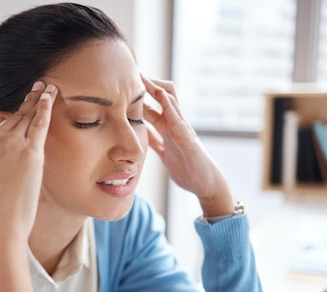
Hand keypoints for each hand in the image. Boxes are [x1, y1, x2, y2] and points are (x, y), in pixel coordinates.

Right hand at [0, 81, 57, 291]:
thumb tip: (6, 162)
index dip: (11, 118)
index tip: (19, 108)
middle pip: (13, 116)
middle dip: (27, 101)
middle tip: (37, 85)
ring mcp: (11, 142)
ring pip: (27, 115)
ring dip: (38, 99)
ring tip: (48, 87)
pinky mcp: (29, 150)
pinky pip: (39, 122)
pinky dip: (45, 106)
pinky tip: (51, 95)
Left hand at [141, 75, 233, 217]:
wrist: (205, 185)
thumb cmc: (186, 168)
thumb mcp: (162, 152)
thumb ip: (153, 140)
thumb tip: (138, 132)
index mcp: (166, 128)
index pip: (150, 106)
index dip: (137, 96)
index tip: (122, 84)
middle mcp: (175, 125)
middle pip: (161, 97)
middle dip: (146, 84)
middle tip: (130, 72)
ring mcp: (183, 130)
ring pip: (171, 102)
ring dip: (157, 88)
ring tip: (143, 76)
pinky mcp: (189, 140)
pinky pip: (179, 119)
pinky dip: (170, 107)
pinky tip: (161, 97)